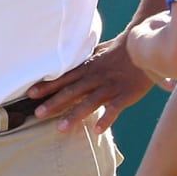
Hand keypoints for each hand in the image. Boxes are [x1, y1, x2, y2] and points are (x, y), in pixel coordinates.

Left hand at [27, 33, 154, 132]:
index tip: (31, 94)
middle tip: (37, 114)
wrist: (145, 45)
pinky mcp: (126, 94)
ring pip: (90, 102)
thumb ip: (84, 58)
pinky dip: (106, 118)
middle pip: (72, 91)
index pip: (64, 78)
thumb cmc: (121, 49)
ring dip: (75, 115)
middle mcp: (96, 77)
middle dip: (54, 102)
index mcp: (89, 67)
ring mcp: (110, 86)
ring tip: (61, 128)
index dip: (48, 86)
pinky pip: (115, 108)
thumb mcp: (99, 50)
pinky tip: (96, 130)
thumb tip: (68, 59)